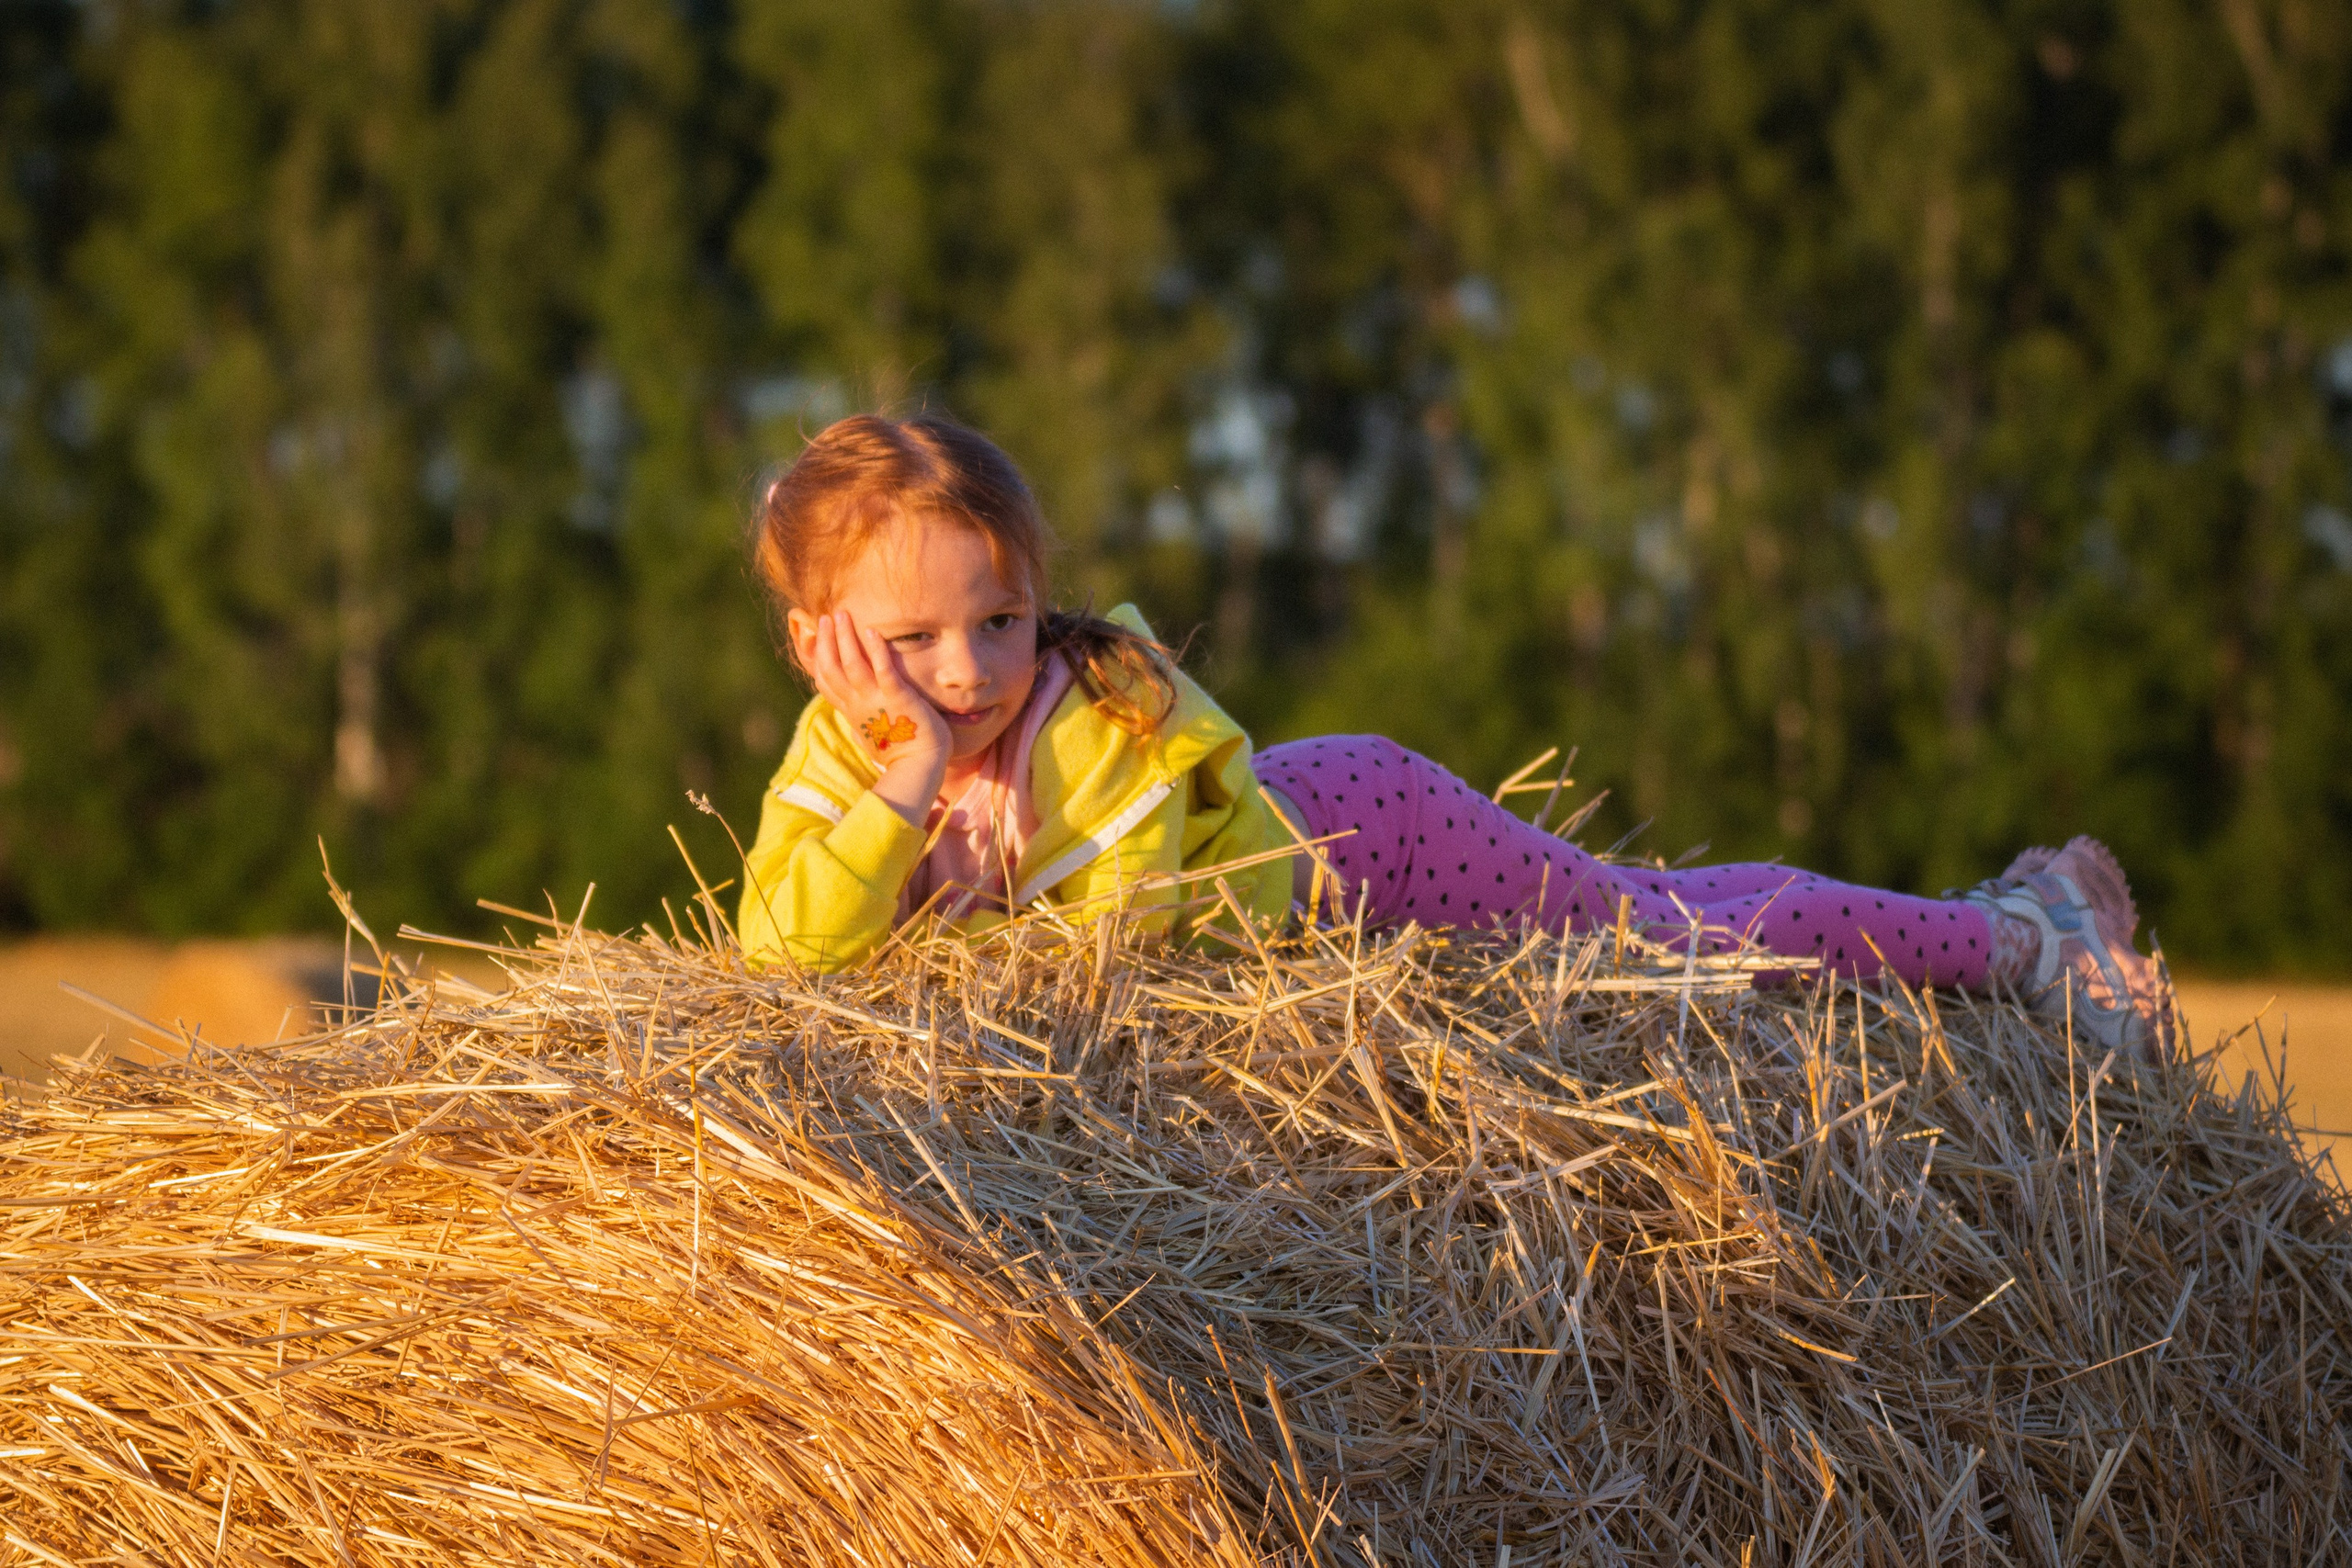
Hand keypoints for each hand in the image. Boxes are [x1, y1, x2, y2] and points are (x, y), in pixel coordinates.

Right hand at [806, 610, 948, 825]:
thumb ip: (860, 724)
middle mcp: (857, 704)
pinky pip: (883, 669)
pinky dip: (876, 649)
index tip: (815, 638)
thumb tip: (852, 725)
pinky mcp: (897, 697)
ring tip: (841, 614)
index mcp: (851, 712)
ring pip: (850, 664)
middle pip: (831, 668)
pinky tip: (873, 630)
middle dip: (826, 641)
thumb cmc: (900, 754)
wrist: (918, 768)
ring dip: (844, 638)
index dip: (816, 659)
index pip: (825, 681)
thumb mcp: (871, 737)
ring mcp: (875, 701)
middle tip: (825, 617)